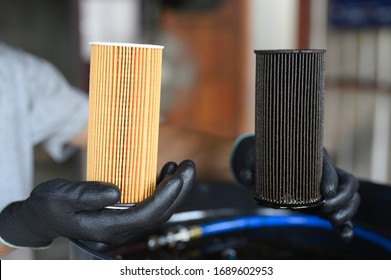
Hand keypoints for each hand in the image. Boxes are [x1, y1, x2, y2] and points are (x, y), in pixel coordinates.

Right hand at [0, 160, 195, 247]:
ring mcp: (124, 221)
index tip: (176, 177)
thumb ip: (87, 195)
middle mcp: (120, 227)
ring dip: (175, 188)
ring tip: (184, 167)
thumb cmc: (50, 206)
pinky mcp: (124, 212)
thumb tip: (116, 191)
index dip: (164, 197)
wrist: (43, 216)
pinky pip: (150, 203)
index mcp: (107, 226)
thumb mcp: (60, 197)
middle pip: (159, 213)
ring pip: (159, 208)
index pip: (145, 215)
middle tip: (190, 167)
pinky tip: (168, 171)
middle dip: (178, 190)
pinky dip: (162, 187)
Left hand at [231, 134, 359, 241]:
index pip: (328, 165)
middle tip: (326, 211)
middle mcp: (323, 171)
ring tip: (333, 223)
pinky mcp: (324, 202)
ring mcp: (326, 187)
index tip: (325, 194)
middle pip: (347, 182)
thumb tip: (248, 177)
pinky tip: (345, 236)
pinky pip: (341, 212)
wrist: (266, 164)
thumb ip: (252, 169)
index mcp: (310, 156)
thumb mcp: (256, 161)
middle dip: (342, 199)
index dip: (331, 179)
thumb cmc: (263, 159)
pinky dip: (345, 225)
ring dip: (347, 211)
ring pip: (350, 196)